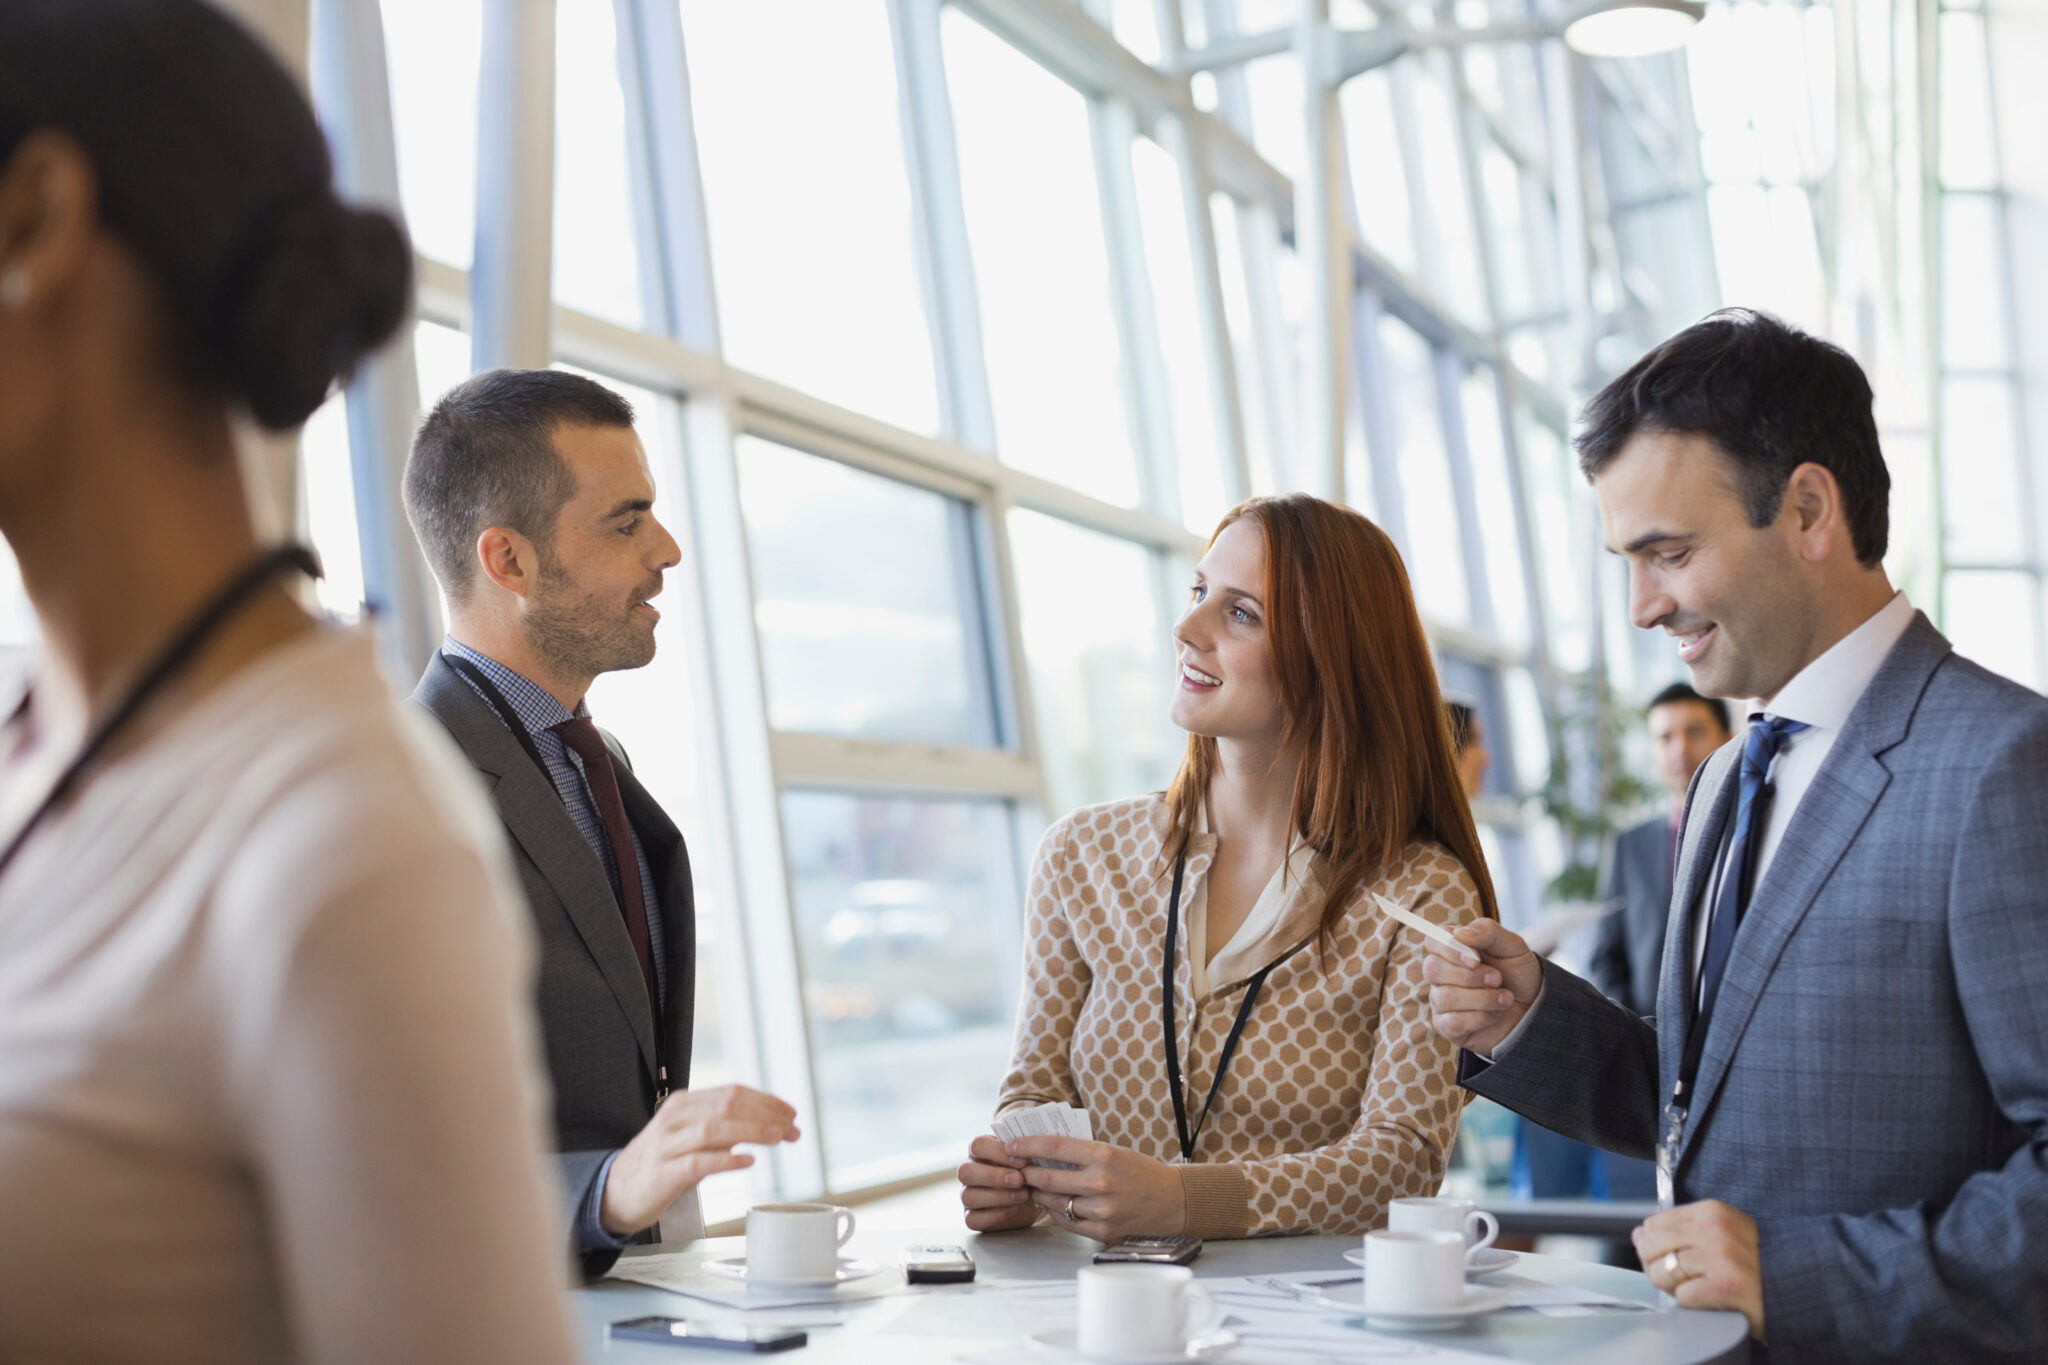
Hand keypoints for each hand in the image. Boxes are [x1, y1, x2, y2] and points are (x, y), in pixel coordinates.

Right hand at [601, 1084, 799, 1236]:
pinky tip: (748, 1162)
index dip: (766, 1101)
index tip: (791, 1114)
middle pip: (727, 1105)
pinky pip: (698, 1161)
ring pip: (715, 1128)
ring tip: (777, 1137)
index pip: (732, 1092)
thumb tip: (767, 1125)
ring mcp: (667, 1144)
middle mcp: (675, 1118)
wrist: (615, 1192)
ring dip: (751, 1132)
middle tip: (792, 1128)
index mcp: (684, 1104)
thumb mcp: (691, 1138)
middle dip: (766, 1115)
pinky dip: (726, 1160)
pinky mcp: (663, 1173)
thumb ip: (723, 1129)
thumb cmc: (660, 1164)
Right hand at [957, 1135, 1041, 1232]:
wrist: (1033, 1198)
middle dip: (994, 1176)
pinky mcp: (972, 1218)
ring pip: (969, 1196)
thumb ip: (1022, 1151)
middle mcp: (969, 1173)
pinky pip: (973, 1219)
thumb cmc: (1026, 1171)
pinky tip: (1014, 1209)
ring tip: (1023, 1195)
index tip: (1022, 1160)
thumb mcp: (1025, 1158)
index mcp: (979, 1152)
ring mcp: (967, 1196)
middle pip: (966, 1172)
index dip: (997, 1152)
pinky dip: (995, 1214)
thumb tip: (1029, 1149)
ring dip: (998, 1196)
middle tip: (1019, 1180)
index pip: (977, 1146)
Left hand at [1006, 1137, 1186, 1242]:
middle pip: (1047, 1177)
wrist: (1172, 1201)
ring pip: (1054, 1202)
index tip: (1012, 1146)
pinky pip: (1067, 1222)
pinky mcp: (1102, 1231)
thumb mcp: (1113, 1152)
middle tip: (1017, 1169)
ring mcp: (1101, 1210)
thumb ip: (1081, 1152)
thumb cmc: (1140, 1172)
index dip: (1027, 1145)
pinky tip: (1054, 1204)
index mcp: (1103, 1155)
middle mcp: (1100, 1182)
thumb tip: (1042, 1150)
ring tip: (1033, 1187)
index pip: (1053, 1147)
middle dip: (1027, 1173)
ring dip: (1038, 1194)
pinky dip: (1056, 1212)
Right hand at [1419, 918, 1543, 1055]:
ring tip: (1505, 998)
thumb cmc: (1517, 973)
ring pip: (1445, 997)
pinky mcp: (1447, 1026)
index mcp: (1452, 949)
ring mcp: (1441, 1000)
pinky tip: (1494, 1015)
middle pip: (1433, 969)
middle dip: (1471, 976)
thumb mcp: (1512, 946)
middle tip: (1498, 979)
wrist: (1533, 1008)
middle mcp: (1441, 974)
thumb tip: (1459, 934)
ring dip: (1483, 998)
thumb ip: (1487, 932)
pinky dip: (1481, 1018)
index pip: (1432, 941)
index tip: (1476, 958)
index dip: (1450, 949)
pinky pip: (1452, 1022)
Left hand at [1634, 1200, 1765, 1339]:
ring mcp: (1722, 1257)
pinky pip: (1683, 1296)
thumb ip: (1680, 1229)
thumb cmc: (1754, 1262)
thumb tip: (1639, 1234)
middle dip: (1657, 1267)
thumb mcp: (1721, 1232)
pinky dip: (1693, 1302)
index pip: (1654, 1224)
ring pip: (1662, 1273)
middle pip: (1651, 1246)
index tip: (1672, 1256)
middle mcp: (1715, 1229)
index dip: (1655, 1246)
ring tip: (1699, 1288)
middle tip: (1682, 1278)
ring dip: (1674, 1288)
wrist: (1797, 1287)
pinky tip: (1712, 1299)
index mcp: (1712, 1210)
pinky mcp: (1727, 1286)